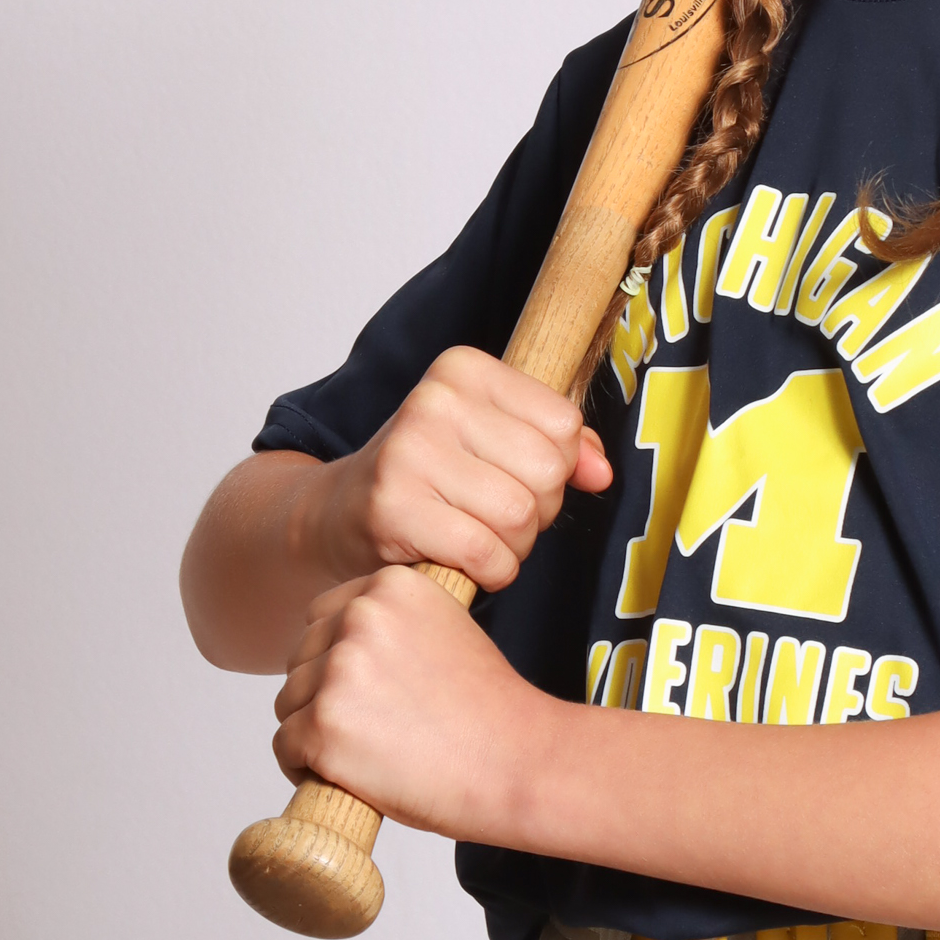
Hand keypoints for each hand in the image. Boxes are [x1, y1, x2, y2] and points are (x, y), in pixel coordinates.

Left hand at [272, 565, 546, 842]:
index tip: (371, 691)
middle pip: (301, 660)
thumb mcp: (448, 631)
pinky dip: (306, 767)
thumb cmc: (490, 711)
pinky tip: (347, 776)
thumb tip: (346, 648)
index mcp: (391, 586)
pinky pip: (285, 747)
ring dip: (314, 731)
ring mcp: (338, 671)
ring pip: (289, 703)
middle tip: (373, 728)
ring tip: (365, 754)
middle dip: (323, 695)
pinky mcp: (323, 726)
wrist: (517, 761)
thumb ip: (397, 624)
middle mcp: (359, 617)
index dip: (339, 659)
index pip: (324, 618)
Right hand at [312, 346, 612, 593]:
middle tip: (498, 515)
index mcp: (464, 369)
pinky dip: (491, 571)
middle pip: (546, 471)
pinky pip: (487, 554)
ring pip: (521, 516)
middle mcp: (433, 400)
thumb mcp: (492, 439)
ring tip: (479, 536)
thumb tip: (602, 472)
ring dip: (514, 545)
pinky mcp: (394, 509)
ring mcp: (408, 453)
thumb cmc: (428, 476)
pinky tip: (464, 560)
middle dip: (538, 510)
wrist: (338, 515)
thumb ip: (559, 445)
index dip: (557, 466)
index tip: (518, 475)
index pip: (563, 424)